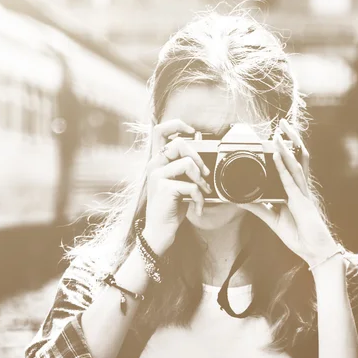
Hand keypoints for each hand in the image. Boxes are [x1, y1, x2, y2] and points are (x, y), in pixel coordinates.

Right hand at [144, 119, 211, 254]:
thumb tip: (201, 151)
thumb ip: (185, 167)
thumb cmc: (171, 208)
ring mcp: (157, 176)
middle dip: (198, 157)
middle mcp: (154, 165)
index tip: (192, 131)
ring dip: (201, 180)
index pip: (159, 130)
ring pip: (187, 163)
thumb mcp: (179, 183)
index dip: (177, 124)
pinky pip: (191, 185)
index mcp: (157, 161)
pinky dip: (199, 198)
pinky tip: (197, 208)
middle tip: (204, 174)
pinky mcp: (163, 189)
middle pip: (178, 143)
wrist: (159, 233)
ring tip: (202, 192)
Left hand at [242, 119, 338, 265]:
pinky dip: (283, 166)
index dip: (287, 149)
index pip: (292, 164)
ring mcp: (303, 194)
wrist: (316, 252)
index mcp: (296, 191)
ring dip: (287, 146)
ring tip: (279, 132)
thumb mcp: (273, 219)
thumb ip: (258, 208)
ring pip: (296, 164)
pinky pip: (291, 181)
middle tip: (282, 123)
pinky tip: (278, 154)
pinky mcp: (301, 202)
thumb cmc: (300, 236)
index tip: (277, 135)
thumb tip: (240, 199)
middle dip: (291, 139)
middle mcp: (301, 188)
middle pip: (298, 157)